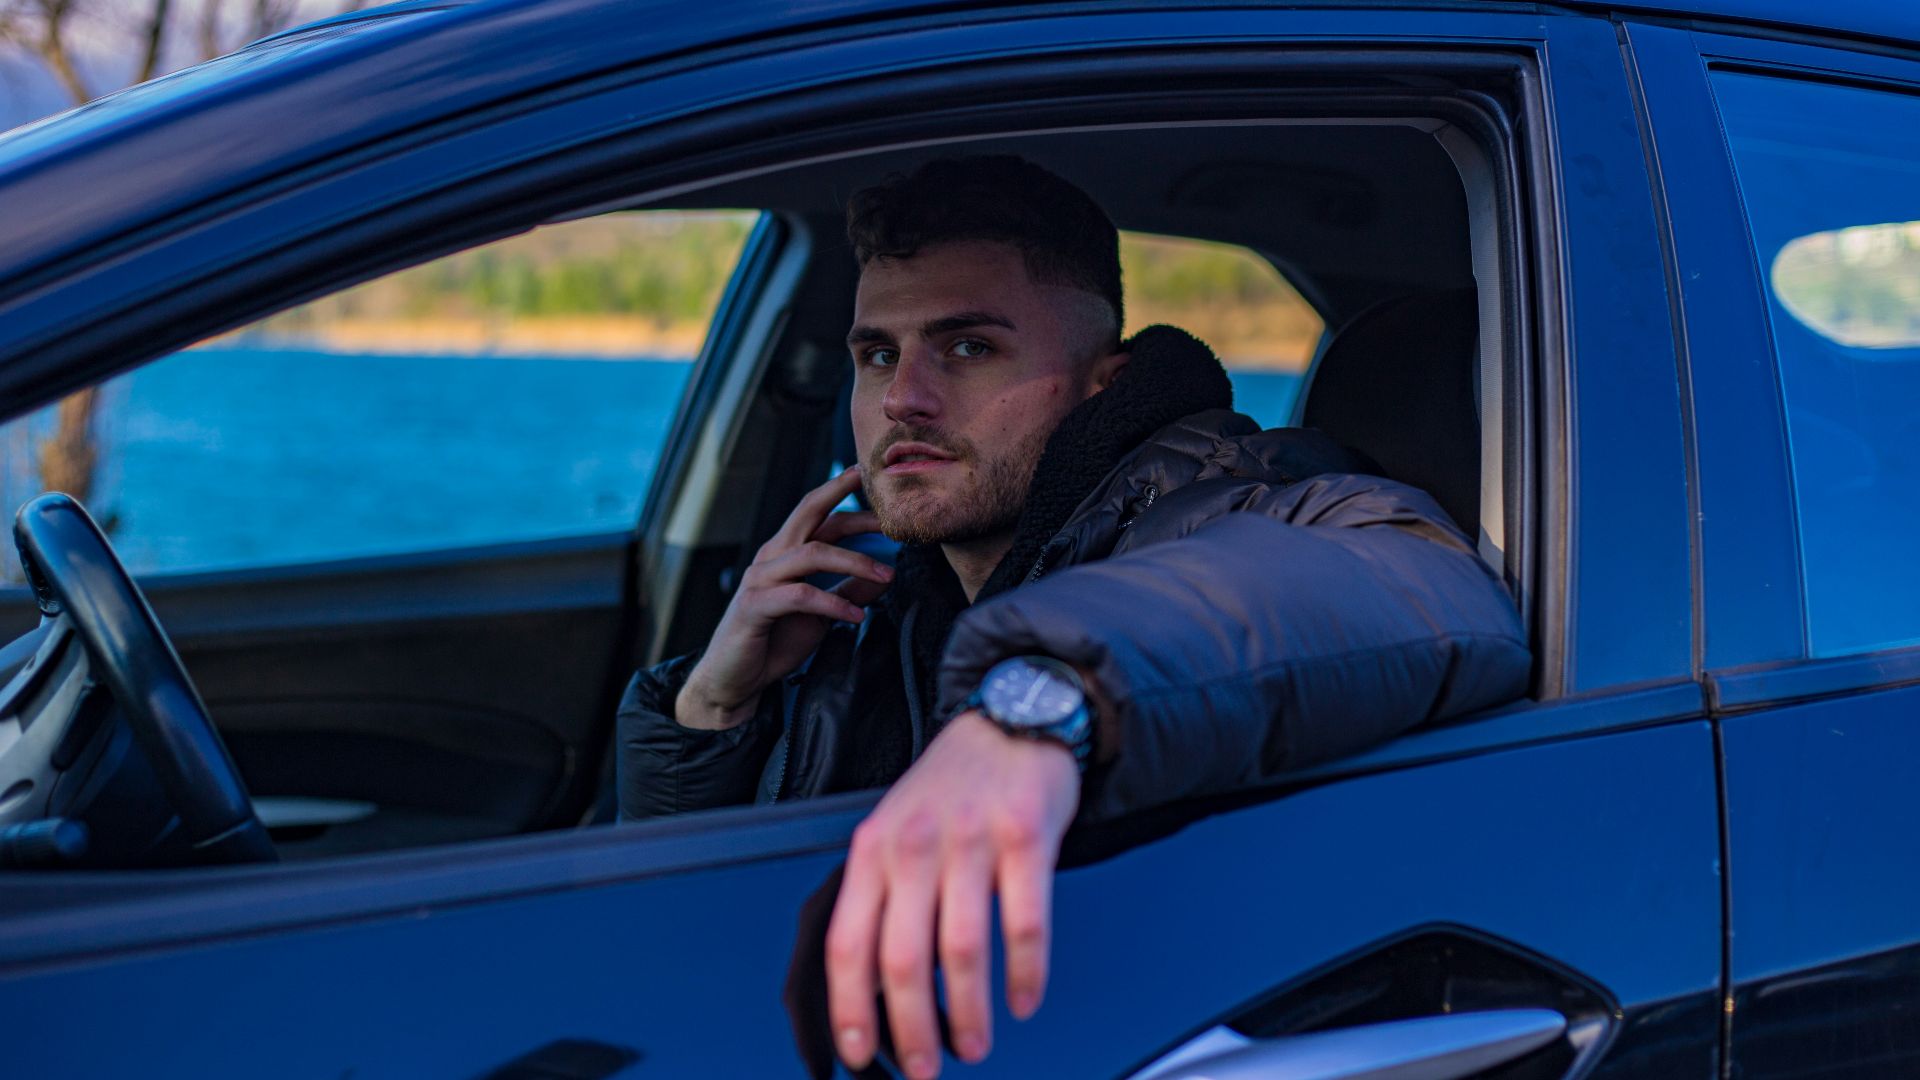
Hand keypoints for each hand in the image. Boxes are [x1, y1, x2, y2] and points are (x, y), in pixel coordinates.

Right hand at [677, 466, 892, 729]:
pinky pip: (801, 596)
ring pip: (812, 553)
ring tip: (887, 574)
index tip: (873, 482)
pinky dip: (833, 602)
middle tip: (881, 502)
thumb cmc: (774, 641)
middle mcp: (771, 557)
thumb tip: (886, 575)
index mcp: (784, 553)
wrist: (734, 680)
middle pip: (808, 514)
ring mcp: (760, 579)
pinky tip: (856, 616)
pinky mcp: (755, 606)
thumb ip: (849, 591)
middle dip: (844, 499)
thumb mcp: (821, 613)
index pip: (816, 513)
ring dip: (855, 561)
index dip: (844, 496)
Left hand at [826, 711, 1079, 1078]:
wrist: (1014, 717)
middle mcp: (916, 844)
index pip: (847, 942)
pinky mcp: (1026, 837)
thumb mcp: (895, 826)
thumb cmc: (952, 784)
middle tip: (925, 1069)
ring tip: (975, 1046)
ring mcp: (971, 840)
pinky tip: (1025, 1000)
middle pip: (901, 959)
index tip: (861, 1055)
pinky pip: (1025, 924)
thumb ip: (881, 893)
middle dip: (912, 1030)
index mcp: (874, 847)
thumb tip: (875, 987)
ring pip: (960, 951)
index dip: (851, 1008)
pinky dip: (1026, 974)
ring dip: (969, 1013)